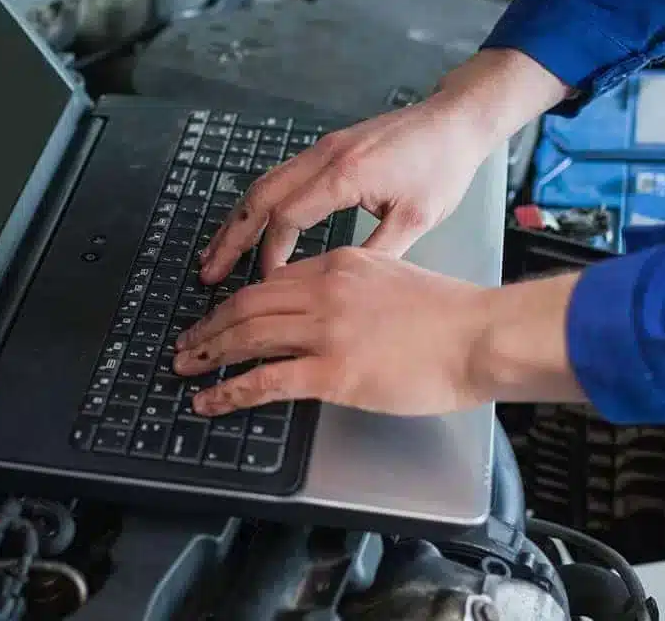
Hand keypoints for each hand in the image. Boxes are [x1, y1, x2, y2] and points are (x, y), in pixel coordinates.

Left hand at [175, 247, 498, 415]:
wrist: (479, 335)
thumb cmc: (451, 315)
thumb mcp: (394, 276)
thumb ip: (355, 286)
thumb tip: (329, 308)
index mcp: (339, 264)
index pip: (272, 281)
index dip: (238, 301)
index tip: (221, 315)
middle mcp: (323, 291)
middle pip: (247, 304)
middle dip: (210, 325)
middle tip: (187, 342)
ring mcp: (325, 331)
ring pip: (247, 337)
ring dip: (209, 353)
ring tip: (186, 367)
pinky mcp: (332, 372)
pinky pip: (264, 380)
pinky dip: (228, 391)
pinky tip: (210, 401)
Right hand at [198, 49, 568, 283]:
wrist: (456, 120)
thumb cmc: (442, 167)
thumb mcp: (417, 218)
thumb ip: (377, 252)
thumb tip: (338, 287)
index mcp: (344, 175)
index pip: (286, 218)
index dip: (270, 255)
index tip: (264, 286)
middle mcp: (323, 157)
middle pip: (259, 198)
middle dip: (231, 237)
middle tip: (206, 272)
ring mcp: (322, 149)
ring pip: (264, 184)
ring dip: (238, 220)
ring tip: (215, 253)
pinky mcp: (328, 149)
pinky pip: (281, 177)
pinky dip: (259, 204)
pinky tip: (251, 225)